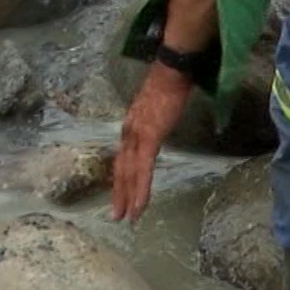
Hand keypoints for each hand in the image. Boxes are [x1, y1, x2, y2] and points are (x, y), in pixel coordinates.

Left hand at [109, 63, 193, 222]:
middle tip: (117, 217)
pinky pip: (144, 171)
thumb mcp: (157, 107)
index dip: (120, 178)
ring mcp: (137, 137)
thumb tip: (157, 124)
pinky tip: (140, 205)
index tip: (120, 194)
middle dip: (119, 194)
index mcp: (131, 127)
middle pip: (121, 170)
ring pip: (129, 174)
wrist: (172, 72)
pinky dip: (141, 190)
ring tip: (128, 217)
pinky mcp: (149, 139)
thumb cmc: (170, 84)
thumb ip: (154, 119)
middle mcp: (129, 134)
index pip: (122, 158)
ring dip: (128, 198)